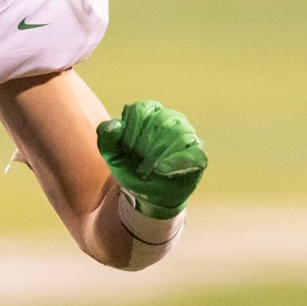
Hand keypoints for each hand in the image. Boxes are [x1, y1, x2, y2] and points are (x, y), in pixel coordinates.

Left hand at [96, 100, 206, 218]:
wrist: (148, 195)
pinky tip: (162, 170)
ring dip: (158, 154)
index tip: (125, 150)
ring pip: (177, 134)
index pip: (141, 109)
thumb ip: (108, 139)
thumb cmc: (132, 169)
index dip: (131, 130)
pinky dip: (177, 161)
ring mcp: (188, 135)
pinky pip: (193, 153)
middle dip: (143, 145)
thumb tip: (114, 125)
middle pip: (159, 121)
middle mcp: (172, 119)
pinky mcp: (198, 155)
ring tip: (147, 171)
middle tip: (136, 165)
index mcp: (151, 113)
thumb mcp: (114, 156)